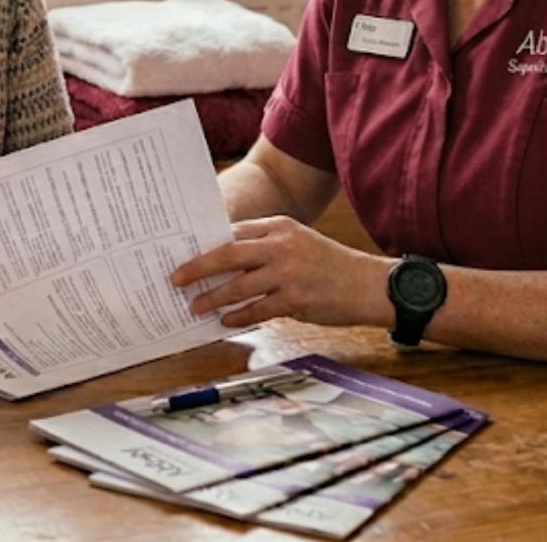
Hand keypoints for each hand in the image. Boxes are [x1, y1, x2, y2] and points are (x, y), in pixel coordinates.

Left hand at [169, 215, 394, 330]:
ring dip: (212, 297)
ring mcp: (288, 273)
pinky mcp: (295, 300)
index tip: (184, 254)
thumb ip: (266, 246)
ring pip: (238, 285)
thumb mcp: (298, 242)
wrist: (370, 285)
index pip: (233, 232)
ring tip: (195, 305)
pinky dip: (238, 316)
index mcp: (279, 226)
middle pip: (227, 254)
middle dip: (197, 267)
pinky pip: (257, 310)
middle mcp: (281, 246)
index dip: (206, 244)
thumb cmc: (331, 265)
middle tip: (176, 278)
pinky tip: (225, 320)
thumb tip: (226, 261)